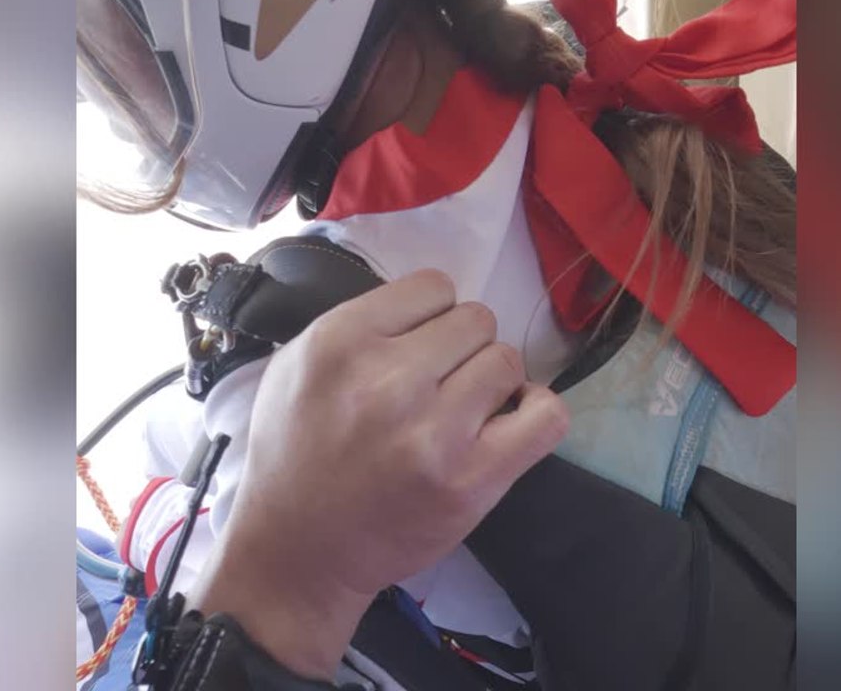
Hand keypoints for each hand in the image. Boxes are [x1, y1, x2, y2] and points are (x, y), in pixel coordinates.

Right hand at [190, 269, 569, 678]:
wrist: (299, 552)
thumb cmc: (295, 456)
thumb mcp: (296, 367)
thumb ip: (359, 326)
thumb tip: (430, 307)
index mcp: (340, 342)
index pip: (434, 287)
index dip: (429, 318)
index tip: (415, 352)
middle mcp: (389, 379)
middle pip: (476, 320)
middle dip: (461, 349)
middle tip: (437, 387)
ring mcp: (434, 431)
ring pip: (507, 361)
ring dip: (491, 383)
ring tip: (462, 413)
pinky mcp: (472, 478)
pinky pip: (546, 416)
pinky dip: (537, 411)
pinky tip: (511, 422)